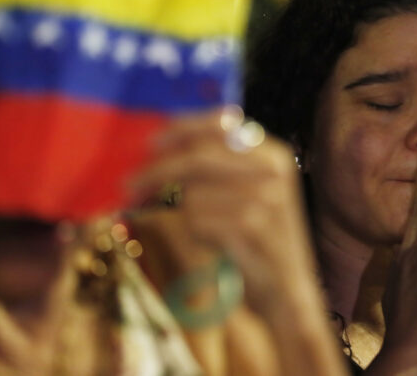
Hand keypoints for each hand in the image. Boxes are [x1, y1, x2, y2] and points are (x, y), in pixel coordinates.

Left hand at [127, 107, 316, 315]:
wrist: (286, 289)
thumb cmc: (259, 240)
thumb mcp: (250, 193)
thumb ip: (219, 164)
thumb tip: (162, 145)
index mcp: (274, 155)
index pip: (221, 127)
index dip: (183, 130)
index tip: (151, 141)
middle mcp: (273, 171)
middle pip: (199, 158)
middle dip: (158, 170)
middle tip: (129, 183)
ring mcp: (265, 198)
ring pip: (192, 193)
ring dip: (172, 208)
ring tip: (176, 220)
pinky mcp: (252, 227)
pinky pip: (197, 221)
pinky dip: (192, 232)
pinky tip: (209, 243)